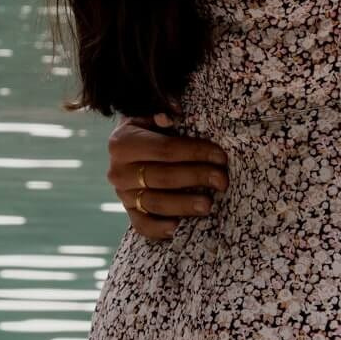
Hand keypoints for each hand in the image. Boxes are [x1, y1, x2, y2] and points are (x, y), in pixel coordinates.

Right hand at [107, 115, 228, 240]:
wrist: (125, 150)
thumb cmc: (146, 130)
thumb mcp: (148, 116)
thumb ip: (161, 111)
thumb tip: (171, 115)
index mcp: (122, 143)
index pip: (165, 149)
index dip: (195, 152)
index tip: (220, 156)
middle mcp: (118, 170)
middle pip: (162, 177)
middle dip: (196, 177)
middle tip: (222, 180)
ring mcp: (122, 194)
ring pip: (155, 203)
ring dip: (183, 205)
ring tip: (208, 205)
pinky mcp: (129, 212)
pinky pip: (142, 225)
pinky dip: (159, 229)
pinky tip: (177, 227)